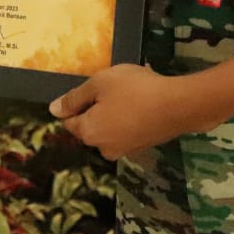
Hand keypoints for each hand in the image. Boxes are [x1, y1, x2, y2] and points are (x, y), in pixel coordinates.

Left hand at [49, 64, 223, 159]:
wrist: (179, 105)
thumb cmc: (134, 90)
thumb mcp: (99, 83)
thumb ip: (74, 98)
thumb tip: (54, 111)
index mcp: (89, 133)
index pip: (69, 121)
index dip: (77, 102)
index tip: (94, 87)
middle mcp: (104, 148)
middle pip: (90, 125)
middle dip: (97, 106)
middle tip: (114, 86)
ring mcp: (125, 150)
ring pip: (110, 126)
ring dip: (115, 109)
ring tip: (131, 89)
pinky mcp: (143, 146)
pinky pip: (127, 128)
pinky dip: (130, 115)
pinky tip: (143, 99)